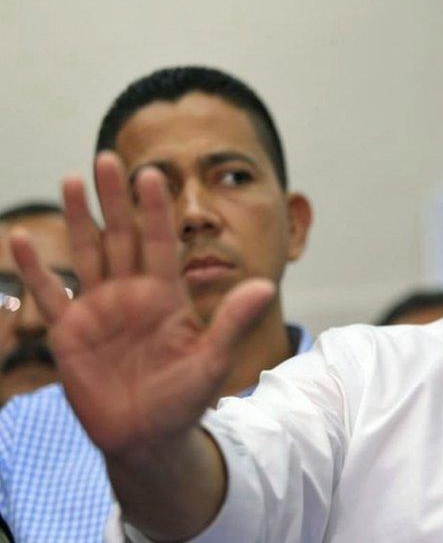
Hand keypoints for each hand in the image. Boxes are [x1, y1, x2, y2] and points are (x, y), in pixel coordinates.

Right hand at [9, 152, 274, 462]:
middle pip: (121, 237)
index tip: (152, 174)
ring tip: (72, 178)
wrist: (149, 436)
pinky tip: (23, 239)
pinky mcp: (69, 333)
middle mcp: (131, 294)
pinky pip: (50, 296)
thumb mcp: (212, 360)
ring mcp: (98, 310)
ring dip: (79, 219)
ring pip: (87, 254)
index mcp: (166, 296)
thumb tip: (267, 286)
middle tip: (107, 157)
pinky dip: (36, 271)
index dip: (155, 210)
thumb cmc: (185, 398)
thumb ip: (232, 322)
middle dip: (114, 199)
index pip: (161, 242)